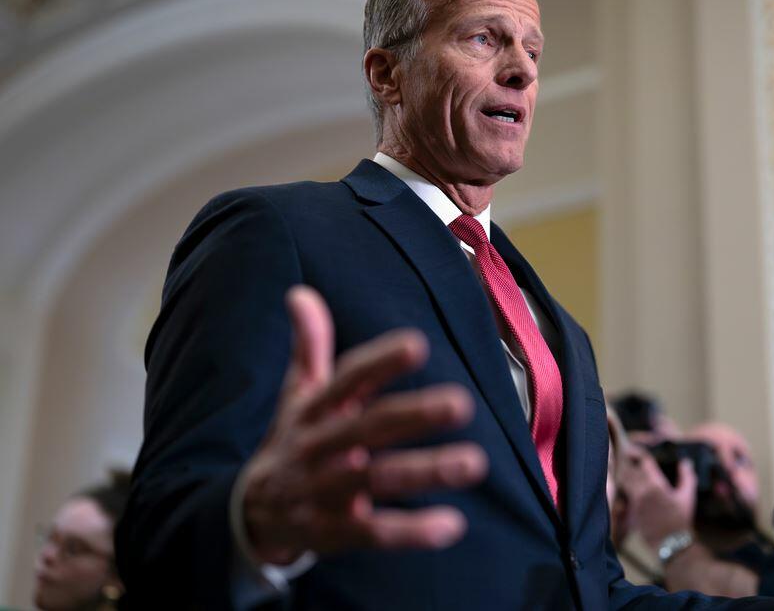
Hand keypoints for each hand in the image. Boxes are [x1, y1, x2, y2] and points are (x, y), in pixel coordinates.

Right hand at [241, 285, 487, 563]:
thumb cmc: (291, 443)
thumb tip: (300, 292)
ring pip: (375, 480)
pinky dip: (409, 531)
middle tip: (462, 403)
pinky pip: (371, 532)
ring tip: (474, 462)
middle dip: (414, 415)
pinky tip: (451, 525)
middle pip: (368, 427)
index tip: (417, 345)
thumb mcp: (296, 396)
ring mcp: (322, 491)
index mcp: (314, 410)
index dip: (380, 363)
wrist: (249, 515)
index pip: (346, 379)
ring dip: (425, 471)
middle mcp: (317, 447)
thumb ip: (309, 347)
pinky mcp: (330, 533)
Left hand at [617, 445, 696, 547]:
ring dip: (622, 474)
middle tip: (623, 454)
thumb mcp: (687, 496)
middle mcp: (642, 491)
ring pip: (623, 482)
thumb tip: (686, 461)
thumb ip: (687, 477)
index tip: (634, 448)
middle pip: (628, 470)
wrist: (670, 543)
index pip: (644, 462)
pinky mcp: (629, 511)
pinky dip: (621, 489)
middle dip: (626, 461)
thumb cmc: (681, 519)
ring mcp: (634, 502)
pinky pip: (622, 496)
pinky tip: (621, 486)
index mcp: (656, 485)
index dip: (638, 452)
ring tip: (620, 467)